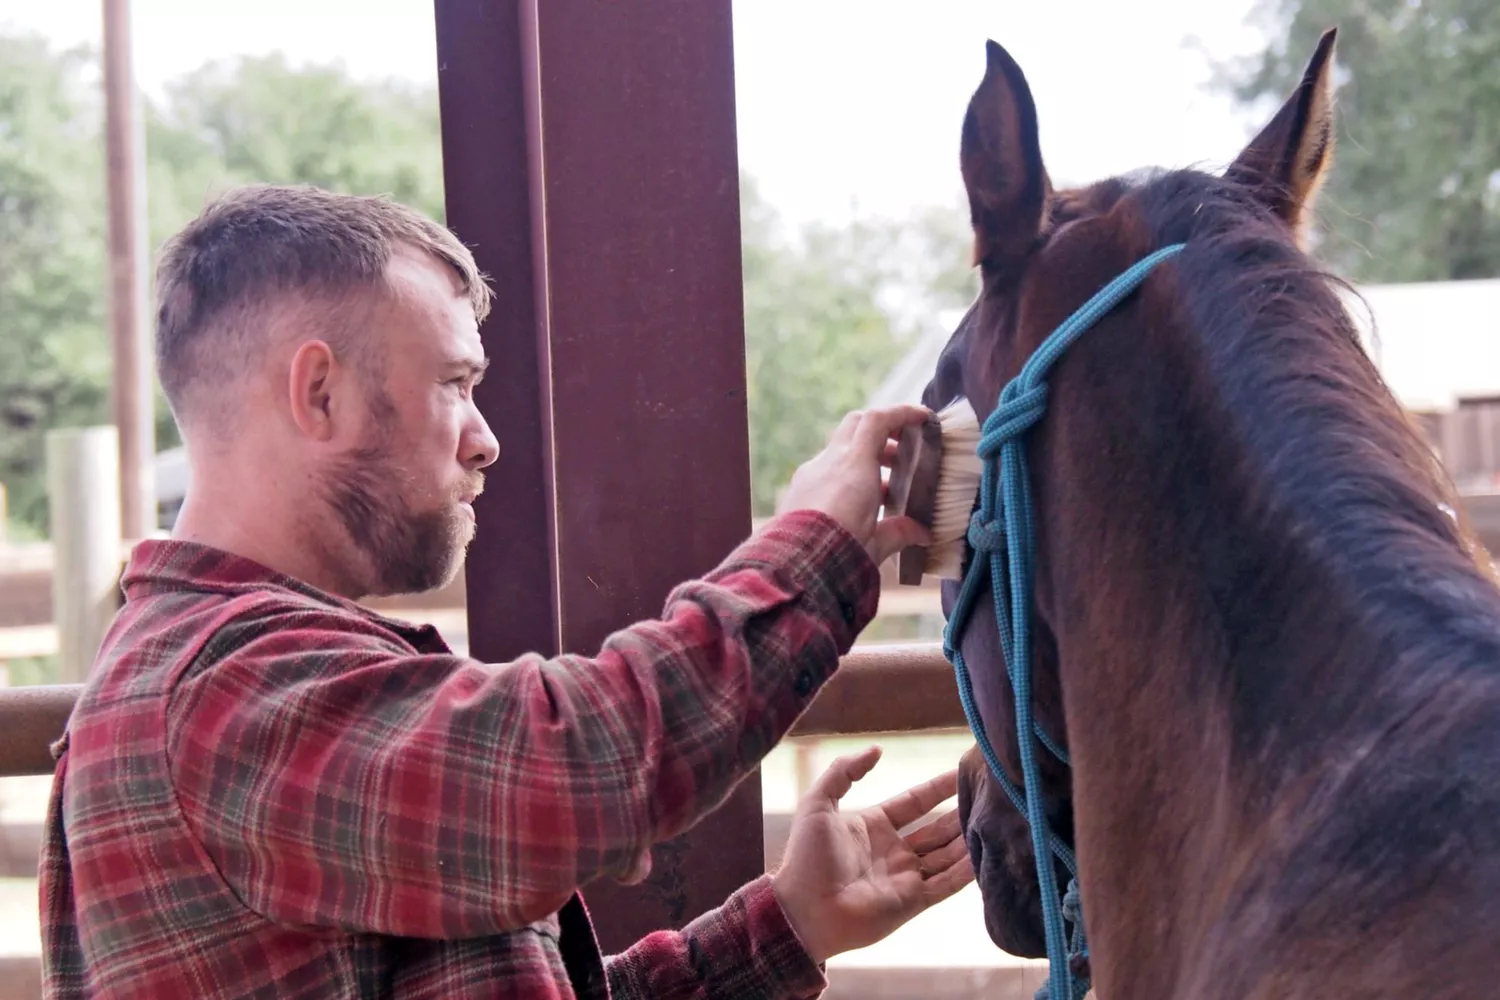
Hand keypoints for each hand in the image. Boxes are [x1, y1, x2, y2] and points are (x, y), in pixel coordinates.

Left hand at [770, 745, 973, 964]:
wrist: (804, 909)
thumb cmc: (807, 856)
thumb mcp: (818, 803)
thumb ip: (843, 771)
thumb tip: (877, 749)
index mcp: (874, 825)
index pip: (916, 802)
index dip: (939, 788)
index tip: (964, 772)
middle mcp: (894, 851)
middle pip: (937, 828)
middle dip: (961, 813)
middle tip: (991, 795)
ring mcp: (906, 877)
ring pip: (947, 855)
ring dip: (969, 839)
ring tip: (996, 819)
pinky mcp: (913, 902)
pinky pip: (946, 883)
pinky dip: (966, 871)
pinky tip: (985, 854)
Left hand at [777, 405, 933, 564]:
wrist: (795, 568)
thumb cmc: (842, 551)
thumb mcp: (878, 542)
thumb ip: (901, 531)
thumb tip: (922, 534)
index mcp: (855, 465)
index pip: (878, 420)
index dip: (902, 413)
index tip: (923, 419)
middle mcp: (829, 461)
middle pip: (857, 424)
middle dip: (884, 433)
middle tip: (904, 454)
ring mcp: (809, 473)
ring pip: (841, 449)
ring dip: (866, 458)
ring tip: (886, 488)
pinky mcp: (796, 489)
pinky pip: (826, 469)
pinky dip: (846, 475)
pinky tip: (857, 503)